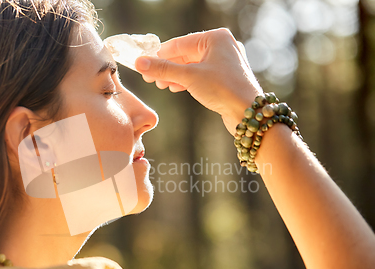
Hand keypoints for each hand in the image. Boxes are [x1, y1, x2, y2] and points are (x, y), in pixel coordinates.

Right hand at [135, 28, 263, 134]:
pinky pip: (200, 74)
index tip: (143, 64)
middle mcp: (222, 46)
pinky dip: (187, 80)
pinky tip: (175, 87)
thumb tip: (140, 63)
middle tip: (149, 77)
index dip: (159, 55)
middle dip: (167, 67)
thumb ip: (163, 69)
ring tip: (160, 84)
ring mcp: (224, 62)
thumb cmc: (223, 89)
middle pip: (185, 54)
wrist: (248, 112)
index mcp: (216, 37)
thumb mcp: (188, 77)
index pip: (179, 43)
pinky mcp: (224, 77)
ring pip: (192, 66)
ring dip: (175, 75)